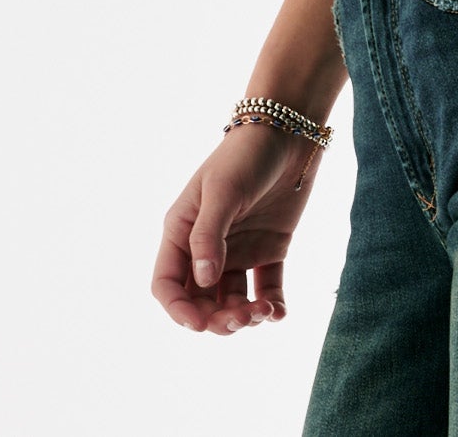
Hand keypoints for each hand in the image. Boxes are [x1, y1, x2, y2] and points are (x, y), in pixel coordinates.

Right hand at [152, 121, 324, 333]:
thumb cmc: (246, 156)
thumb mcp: (222, 191)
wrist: (290, 133)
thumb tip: (202, 282)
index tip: (199, 324)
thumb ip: (209, 236)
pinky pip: (266, 288)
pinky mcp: (269, 249)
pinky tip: (280, 312)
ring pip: (232, 301)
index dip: (178, 310)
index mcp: (183, 231)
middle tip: (242, 318)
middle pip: (201, 300)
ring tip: (265, 311)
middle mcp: (207, 247)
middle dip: (218, 319)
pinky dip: (272, 306)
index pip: (168, 284)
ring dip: (245, 315)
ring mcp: (239, 250)